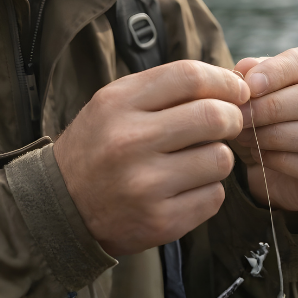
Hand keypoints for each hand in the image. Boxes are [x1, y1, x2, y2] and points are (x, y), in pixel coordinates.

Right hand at [53, 61, 249, 255]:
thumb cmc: (99, 146)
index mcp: (119, 104)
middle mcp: (130, 142)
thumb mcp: (114, 103)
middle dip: (232, 118)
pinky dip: (208, 190)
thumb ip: (165, 89)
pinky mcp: (160, 221)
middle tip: (228, 123)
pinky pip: (213, 197)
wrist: (61, 207)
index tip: (236, 89)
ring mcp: (145, 185)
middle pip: (213, 116)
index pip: (189, 76)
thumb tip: (230, 85)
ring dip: (218, 157)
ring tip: (196, 159)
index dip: (223, 80)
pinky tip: (185, 188)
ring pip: (220, 159)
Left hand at [231, 48, 297, 211]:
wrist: (287, 167)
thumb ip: (254, 74)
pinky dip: (282, 161)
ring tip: (245, 136)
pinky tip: (261, 156)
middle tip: (239, 116)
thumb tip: (244, 70)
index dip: (275, 72)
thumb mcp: (264, 89)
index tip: (249, 86)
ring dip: (274, 136)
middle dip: (270, 108)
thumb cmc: (277, 115)